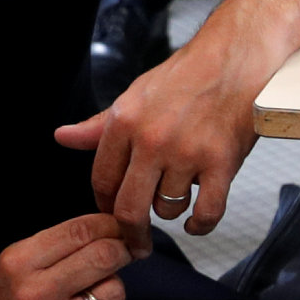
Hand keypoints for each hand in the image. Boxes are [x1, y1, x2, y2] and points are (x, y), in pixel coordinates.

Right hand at [0, 212, 133, 299]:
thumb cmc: (0, 299)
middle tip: (124, 252)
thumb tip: (109, 229)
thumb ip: (57, 243)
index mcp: (19, 263)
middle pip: (104, 257)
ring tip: (97, 291)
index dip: (110, 225)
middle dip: (122, 250)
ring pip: (114, 292)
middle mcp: (35, 294)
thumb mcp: (14, 258)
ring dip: (114, 287)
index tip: (119, 227)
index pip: (80, 231)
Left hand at [55, 0, 299, 249]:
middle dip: (131, 232)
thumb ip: (99, 125)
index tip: (114, 214)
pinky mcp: (221, 163)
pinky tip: (196, 222)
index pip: (102, 181)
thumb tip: (63, 137)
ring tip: (179, 193)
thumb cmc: (187, 76)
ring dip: (171, 210)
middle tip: (136, 242)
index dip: (105, 205)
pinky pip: (206, 212)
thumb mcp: (135, 95)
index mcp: (125, 122)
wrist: (236, 58)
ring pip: (168, 209)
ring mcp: (187, 153)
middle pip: (129, 207)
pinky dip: (200, 225)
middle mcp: (152, 139)